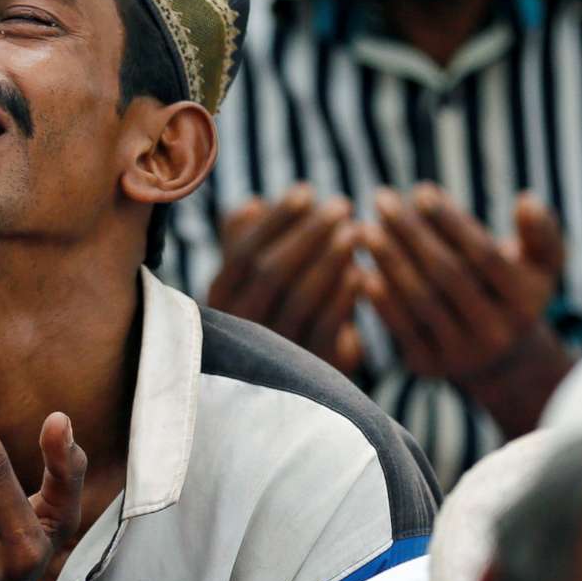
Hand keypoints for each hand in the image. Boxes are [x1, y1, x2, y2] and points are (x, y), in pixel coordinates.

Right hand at [207, 187, 366, 372]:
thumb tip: (251, 205)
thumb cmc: (273, 311)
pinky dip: (343, 298)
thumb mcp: (254, 277)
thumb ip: (246, 240)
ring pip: (299, 300)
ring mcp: (271, 354)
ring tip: (356, 230)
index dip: (276, 220)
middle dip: (309, 233)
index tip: (306, 191)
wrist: (296, 389)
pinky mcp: (307, 373)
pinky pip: (325, 329)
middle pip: (271, 273)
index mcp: (219, 300)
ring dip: (330, 260)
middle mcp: (237, 329)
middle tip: (341, 205)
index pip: (243, 253)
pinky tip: (362, 272)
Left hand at [361, 187, 571, 433]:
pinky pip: (401, 327)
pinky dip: (381, 298)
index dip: (450, 221)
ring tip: (365, 229)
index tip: (421, 191)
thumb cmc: (512, 290)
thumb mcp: (540, 264)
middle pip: (447, 274)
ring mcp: (463, 354)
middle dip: (411, 233)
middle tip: (382, 199)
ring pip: (420, 299)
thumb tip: (528, 200)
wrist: (498, 358)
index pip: (483, 254)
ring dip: (389, 261)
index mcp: (527, 302)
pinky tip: (362, 270)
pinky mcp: (431, 367)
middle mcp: (498, 332)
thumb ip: (541, 231)